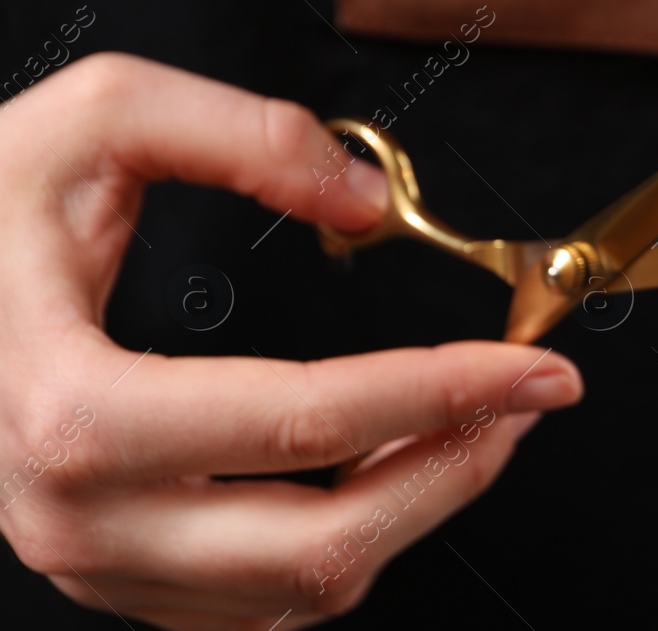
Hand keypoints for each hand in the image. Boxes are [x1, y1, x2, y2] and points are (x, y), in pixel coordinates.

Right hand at [0, 53, 583, 628]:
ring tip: (476, 420)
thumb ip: (244, 135)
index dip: (445, 391)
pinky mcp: (114, 573)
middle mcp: (79, 515)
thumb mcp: (95, 120)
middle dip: (452, 468)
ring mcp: (94, 560)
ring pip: (300, 586)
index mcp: (73, 409)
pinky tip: (392, 463)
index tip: (539, 368)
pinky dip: (352, 535)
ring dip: (415, 505)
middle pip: (321, 543)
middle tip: (526, 398)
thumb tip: (366, 202)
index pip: (308, 423)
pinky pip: (261, 596)